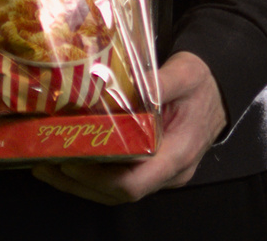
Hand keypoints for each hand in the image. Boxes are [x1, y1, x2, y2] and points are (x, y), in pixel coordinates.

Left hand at [36, 48, 226, 201]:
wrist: (221, 87)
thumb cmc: (203, 81)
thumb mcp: (186, 73)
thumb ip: (158, 82)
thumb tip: (124, 87)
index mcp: (178, 154)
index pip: (134, 184)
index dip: (97, 178)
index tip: (70, 159)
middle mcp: (170, 173)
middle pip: (118, 193)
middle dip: (78, 182)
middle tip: (45, 161)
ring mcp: (161, 174)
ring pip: (115, 192)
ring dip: (79, 182)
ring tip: (45, 164)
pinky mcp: (152, 168)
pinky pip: (119, 180)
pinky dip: (91, 175)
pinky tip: (68, 161)